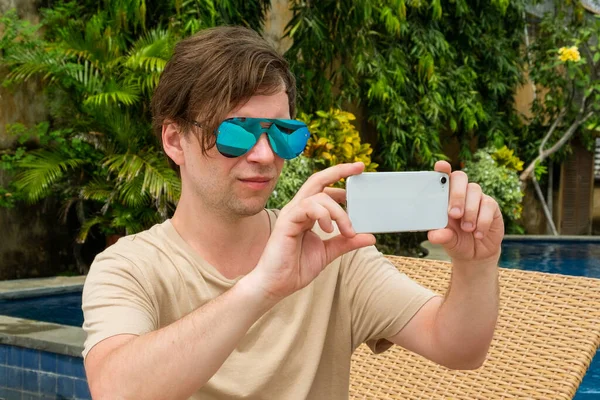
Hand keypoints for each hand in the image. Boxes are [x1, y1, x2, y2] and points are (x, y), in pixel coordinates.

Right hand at [249, 162, 375, 300]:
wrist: (276, 284)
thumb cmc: (296, 268)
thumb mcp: (328, 252)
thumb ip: (346, 242)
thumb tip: (370, 236)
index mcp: (307, 214)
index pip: (324, 189)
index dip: (340, 180)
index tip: (359, 174)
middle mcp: (298, 209)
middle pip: (318, 180)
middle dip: (339, 171)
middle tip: (359, 168)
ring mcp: (291, 213)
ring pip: (319, 196)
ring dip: (339, 212)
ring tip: (347, 231)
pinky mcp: (286, 221)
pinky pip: (307, 207)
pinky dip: (323, 215)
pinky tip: (329, 230)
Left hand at [428, 161, 503, 265]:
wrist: (476, 254)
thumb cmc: (457, 241)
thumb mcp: (447, 241)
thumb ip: (441, 236)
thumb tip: (433, 235)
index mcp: (445, 197)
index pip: (443, 177)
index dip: (442, 169)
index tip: (441, 166)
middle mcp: (461, 193)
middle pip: (460, 177)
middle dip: (457, 194)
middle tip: (454, 214)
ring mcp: (477, 197)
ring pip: (475, 190)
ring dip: (470, 211)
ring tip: (467, 229)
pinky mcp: (492, 206)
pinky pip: (489, 205)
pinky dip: (482, 221)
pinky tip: (478, 234)